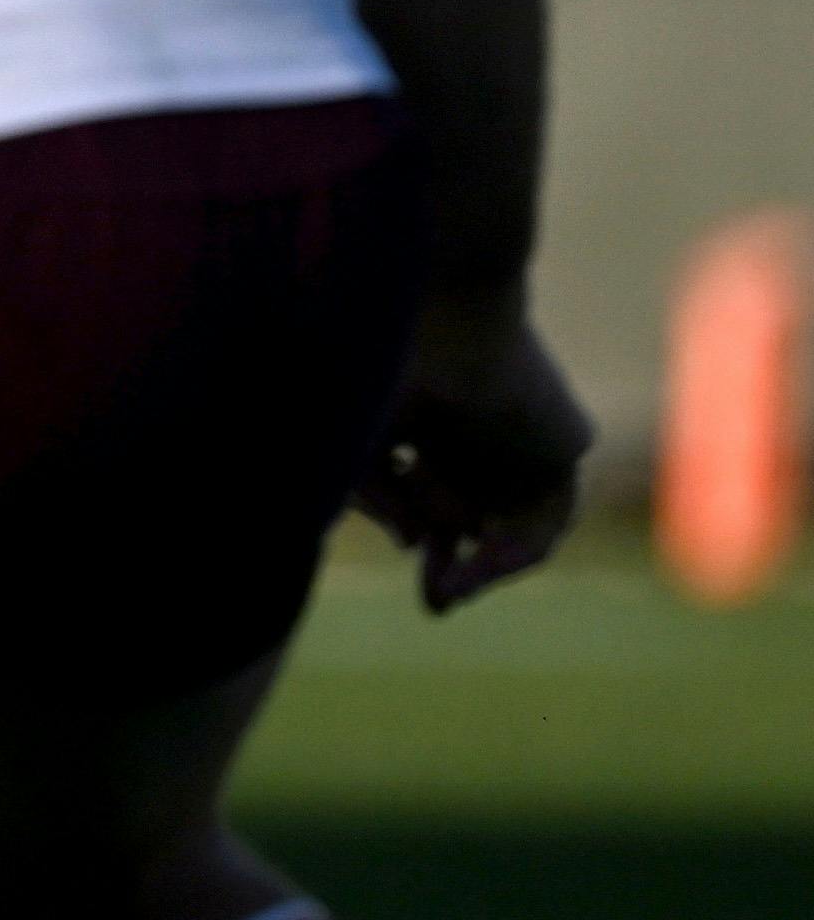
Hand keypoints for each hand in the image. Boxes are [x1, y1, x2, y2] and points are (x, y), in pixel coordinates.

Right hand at [355, 304, 589, 613]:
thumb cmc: (380, 366)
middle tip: (434, 603)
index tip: (407, 560)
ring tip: (445, 595)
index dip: (415, 531)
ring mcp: (526, 436)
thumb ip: (377, 499)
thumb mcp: (354, 445)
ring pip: (506, 520)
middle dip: (453, 565)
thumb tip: (417, 545)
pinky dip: (513, 552)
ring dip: (480, 565)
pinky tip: (477, 563)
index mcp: (432, 411)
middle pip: (475, 515)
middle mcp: (484, 425)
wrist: (445, 316)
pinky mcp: (565, 446)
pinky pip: (548, 521)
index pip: (430, 489)